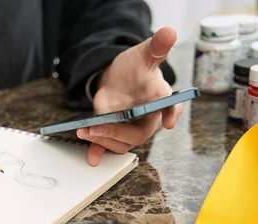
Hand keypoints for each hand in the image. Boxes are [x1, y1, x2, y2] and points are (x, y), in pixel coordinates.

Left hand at [77, 27, 181, 165]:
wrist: (119, 77)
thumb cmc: (137, 68)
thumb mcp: (145, 54)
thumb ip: (157, 46)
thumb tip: (168, 33)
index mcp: (161, 99)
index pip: (172, 107)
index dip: (171, 114)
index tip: (168, 122)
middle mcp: (148, 118)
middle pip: (139, 134)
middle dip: (118, 133)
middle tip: (99, 127)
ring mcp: (130, 128)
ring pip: (122, 144)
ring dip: (103, 140)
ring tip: (85, 131)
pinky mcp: (114, 132)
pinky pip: (108, 147)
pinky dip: (99, 152)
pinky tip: (91, 157)